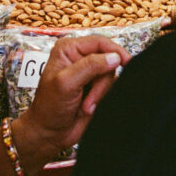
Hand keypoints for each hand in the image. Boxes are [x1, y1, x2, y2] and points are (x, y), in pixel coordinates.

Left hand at [12, 36, 129, 172]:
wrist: (49, 133)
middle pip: (109, 60)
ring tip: (85, 105)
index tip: (126, 62)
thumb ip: (90, 66)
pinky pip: (111, 88)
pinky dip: (102, 99)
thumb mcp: (66, 83)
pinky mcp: (96, 89)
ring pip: (111, 76)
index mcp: (69, 49)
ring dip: (100, 94)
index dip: (115, 51)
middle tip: (88, 98)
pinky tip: (88, 107)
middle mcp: (80, 58)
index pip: (100, 42)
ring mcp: (89, 74)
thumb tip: (114, 57)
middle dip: (101, 82)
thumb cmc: (49, 107)